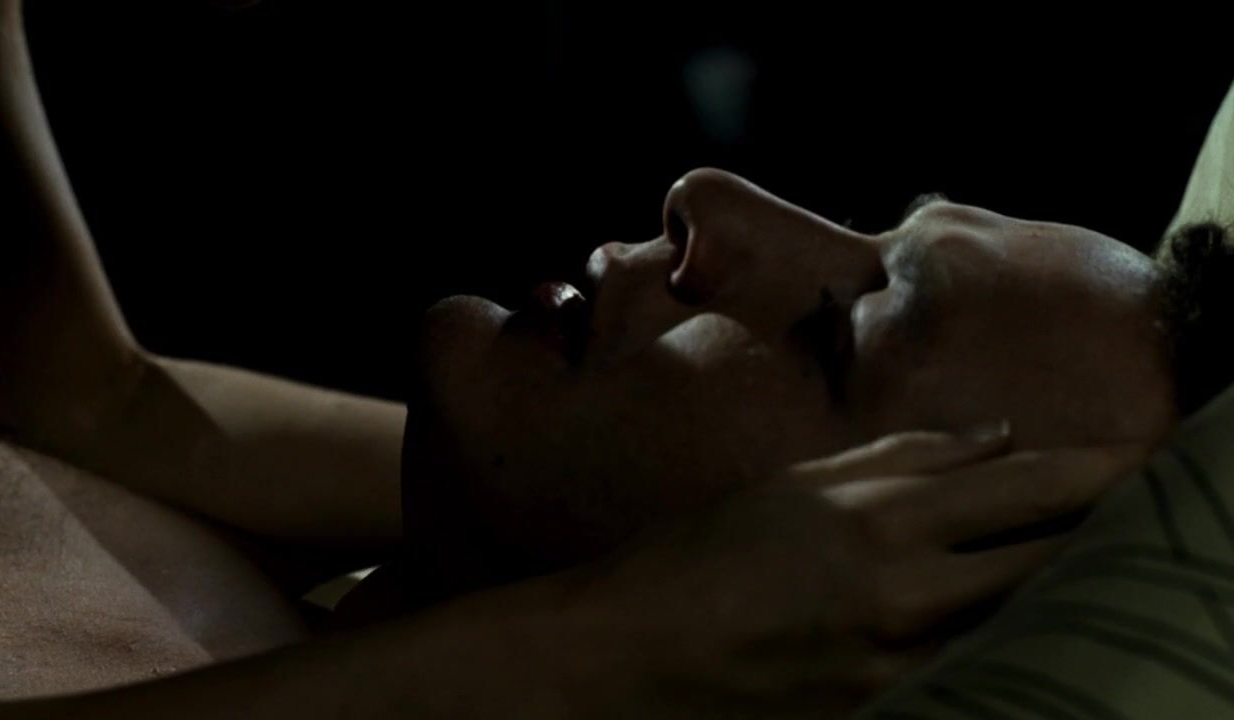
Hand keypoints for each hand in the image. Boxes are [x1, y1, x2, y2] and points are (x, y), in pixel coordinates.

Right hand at [563, 428, 1150, 718]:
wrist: (635, 651)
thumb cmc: (704, 554)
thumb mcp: (797, 485)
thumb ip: (901, 459)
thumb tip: (996, 438)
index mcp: (877, 517)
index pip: (1024, 487)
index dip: (1097, 470)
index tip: (1144, 456)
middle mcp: (903, 589)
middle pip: (1048, 560)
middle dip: (1107, 532)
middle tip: (1148, 514)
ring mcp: (899, 662)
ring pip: (1025, 625)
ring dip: (1067, 595)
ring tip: (1104, 572)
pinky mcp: (883, 712)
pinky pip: (972, 675)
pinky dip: (1007, 649)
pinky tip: (1022, 632)